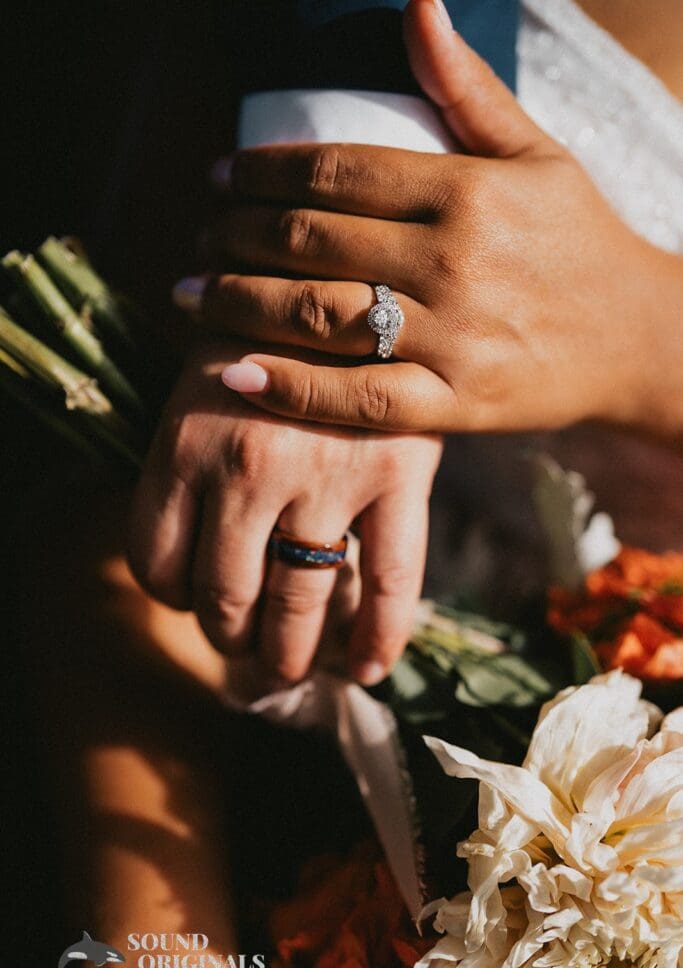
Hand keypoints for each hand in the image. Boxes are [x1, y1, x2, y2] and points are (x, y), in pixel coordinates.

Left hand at [128, 339, 441, 685]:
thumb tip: (190, 566)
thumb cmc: (267, 341)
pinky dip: (377, 640)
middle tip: (245, 648)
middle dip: (232, 640)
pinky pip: (390, 584)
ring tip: (291, 667)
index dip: (174, 597)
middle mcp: (248, 467)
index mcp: (185, 443)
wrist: (357, 280)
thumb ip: (186, 466)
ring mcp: (326, 476)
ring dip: (289, 656)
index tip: (195, 599)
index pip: (157, 564)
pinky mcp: (398, 476)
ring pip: (299, 606)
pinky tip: (366, 667)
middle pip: (226, 599)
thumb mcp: (199, 387)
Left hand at [173, 0, 680, 438]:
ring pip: (321, 316)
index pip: (338, 170)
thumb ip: (465, 88)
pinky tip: (231, 370)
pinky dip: (289, 387)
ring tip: (190, 293)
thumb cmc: (580, 242)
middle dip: (236, 236)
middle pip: (313, 241)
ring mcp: (453, 338)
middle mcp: (454, 261)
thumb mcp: (534, 153)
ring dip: (239, 302)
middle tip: (198, 237)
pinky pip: (356, 400)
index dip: (264, 172)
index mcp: (468, 189)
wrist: (638, 339)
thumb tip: (416, 3)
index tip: (221, 179)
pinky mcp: (455, 406)